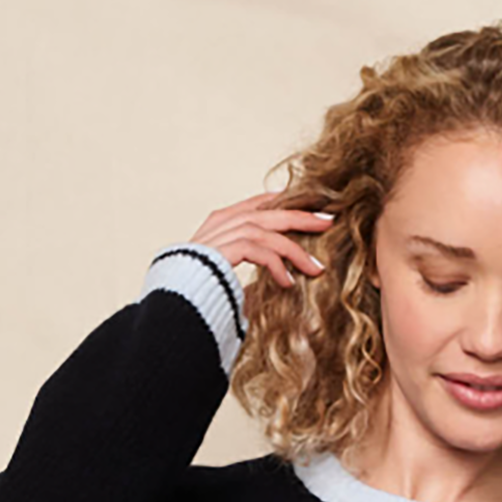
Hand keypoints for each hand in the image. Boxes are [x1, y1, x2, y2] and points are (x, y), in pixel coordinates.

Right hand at [188, 191, 335, 289]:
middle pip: (268, 211)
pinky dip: (276, 265)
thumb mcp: (224, 273)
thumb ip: (245, 264)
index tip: (307, 205)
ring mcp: (221, 235)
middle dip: (300, 216)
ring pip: (267, 232)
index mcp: (219, 223)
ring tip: (316, 269)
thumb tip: (279, 276)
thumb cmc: (197, 291)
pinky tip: (288, 282)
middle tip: (328, 221)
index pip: (256, 203)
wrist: (173, 300)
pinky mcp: (223, 250)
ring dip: (295, 251)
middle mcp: (221, 224)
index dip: (282, 201)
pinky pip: (258, 251)